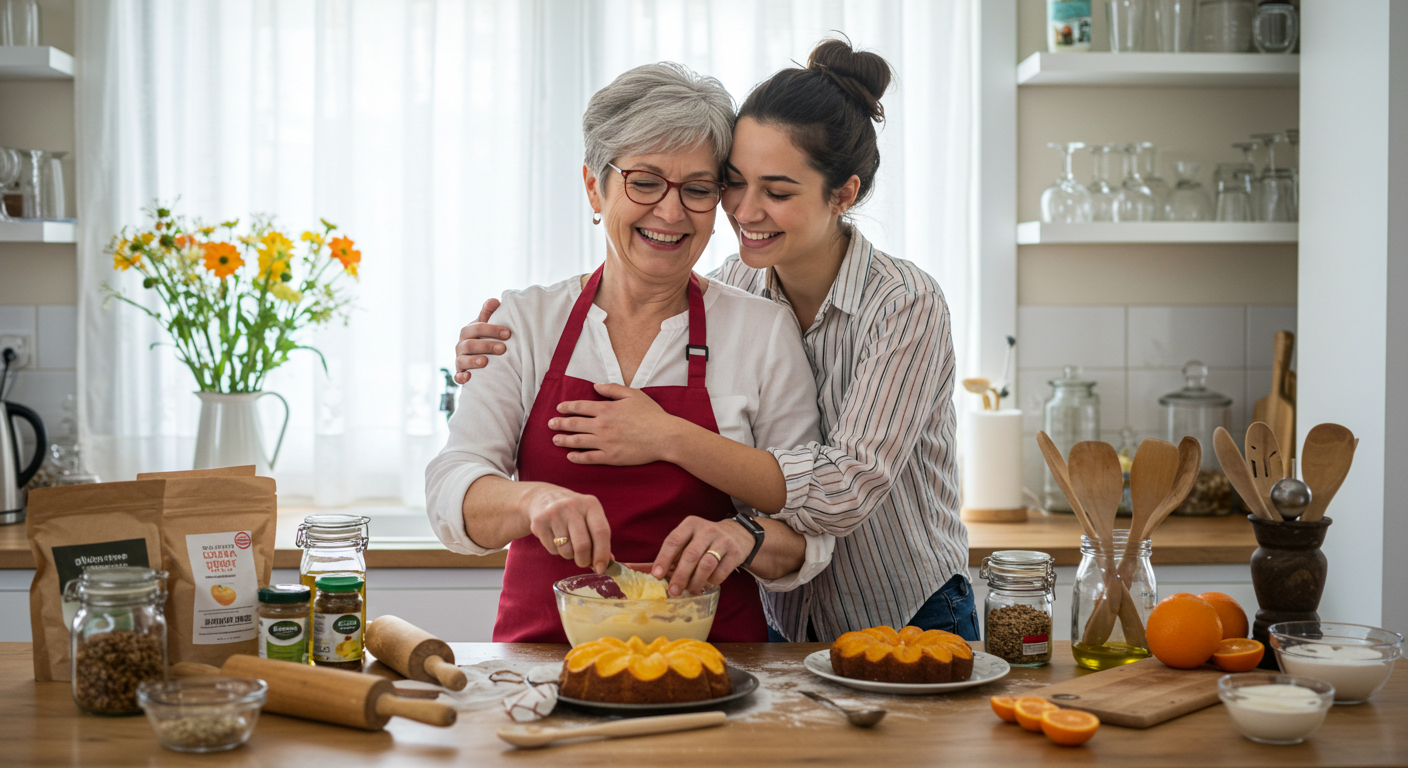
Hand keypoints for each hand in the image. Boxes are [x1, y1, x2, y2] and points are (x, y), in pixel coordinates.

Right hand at [452, 298, 510, 383]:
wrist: (476, 358)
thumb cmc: (483, 338)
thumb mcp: (485, 325)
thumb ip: (488, 313)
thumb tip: (495, 299)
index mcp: (468, 331)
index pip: (478, 327)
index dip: (492, 329)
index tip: (508, 333)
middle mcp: (461, 345)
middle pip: (471, 344)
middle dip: (487, 345)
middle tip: (503, 349)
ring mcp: (460, 359)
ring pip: (463, 359)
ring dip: (473, 361)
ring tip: (485, 362)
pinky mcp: (460, 373)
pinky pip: (457, 376)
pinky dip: (461, 377)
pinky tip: (468, 377)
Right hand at [521, 484, 611, 572]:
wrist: (545, 498)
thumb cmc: (574, 514)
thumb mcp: (590, 518)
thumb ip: (600, 539)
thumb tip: (607, 563)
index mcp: (591, 504)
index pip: (601, 532)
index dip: (602, 554)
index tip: (601, 569)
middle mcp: (572, 506)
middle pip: (583, 545)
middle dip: (584, 560)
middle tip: (583, 562)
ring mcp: (554, 513)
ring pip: (566, 551)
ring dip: (569, 555)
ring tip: (567, 543)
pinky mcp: (539, 522)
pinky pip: (552, 550)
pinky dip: (556, 551)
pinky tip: (555, 537)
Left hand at [549, 383, 678, 465]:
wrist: (664, 436)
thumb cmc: (651, 414)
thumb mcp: (633, 394)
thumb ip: (612, 389)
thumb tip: (596, 385)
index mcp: (606, 409)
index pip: (580, 407)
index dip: (567, 407)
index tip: (559, 408)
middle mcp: (602, 425)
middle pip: (575, 424)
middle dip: (560, 424)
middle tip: (550, 424)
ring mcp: (605, 442)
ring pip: (578, 441)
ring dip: (564, 440)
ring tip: (555, 440)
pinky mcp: (611, 457)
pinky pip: (589, 458)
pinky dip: (577, 457)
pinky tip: (570, 456)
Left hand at [651, 516, 755, 595]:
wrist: (738, 534)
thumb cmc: (706, 539)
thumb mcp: (691, 537)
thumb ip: (677, 552)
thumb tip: (659, 575)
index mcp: (691, 524)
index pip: (674, 540)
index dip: (664, 559)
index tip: (657, 575)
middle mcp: (707, 530)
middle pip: (690, 555)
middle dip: (680, 576)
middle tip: (673, 591)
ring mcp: (723, 541)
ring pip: (706, 565)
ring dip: (696, 581)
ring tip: (691, 590)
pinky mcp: (735, 553)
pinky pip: (721, 572)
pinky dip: (711, 581)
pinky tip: (707, 583)